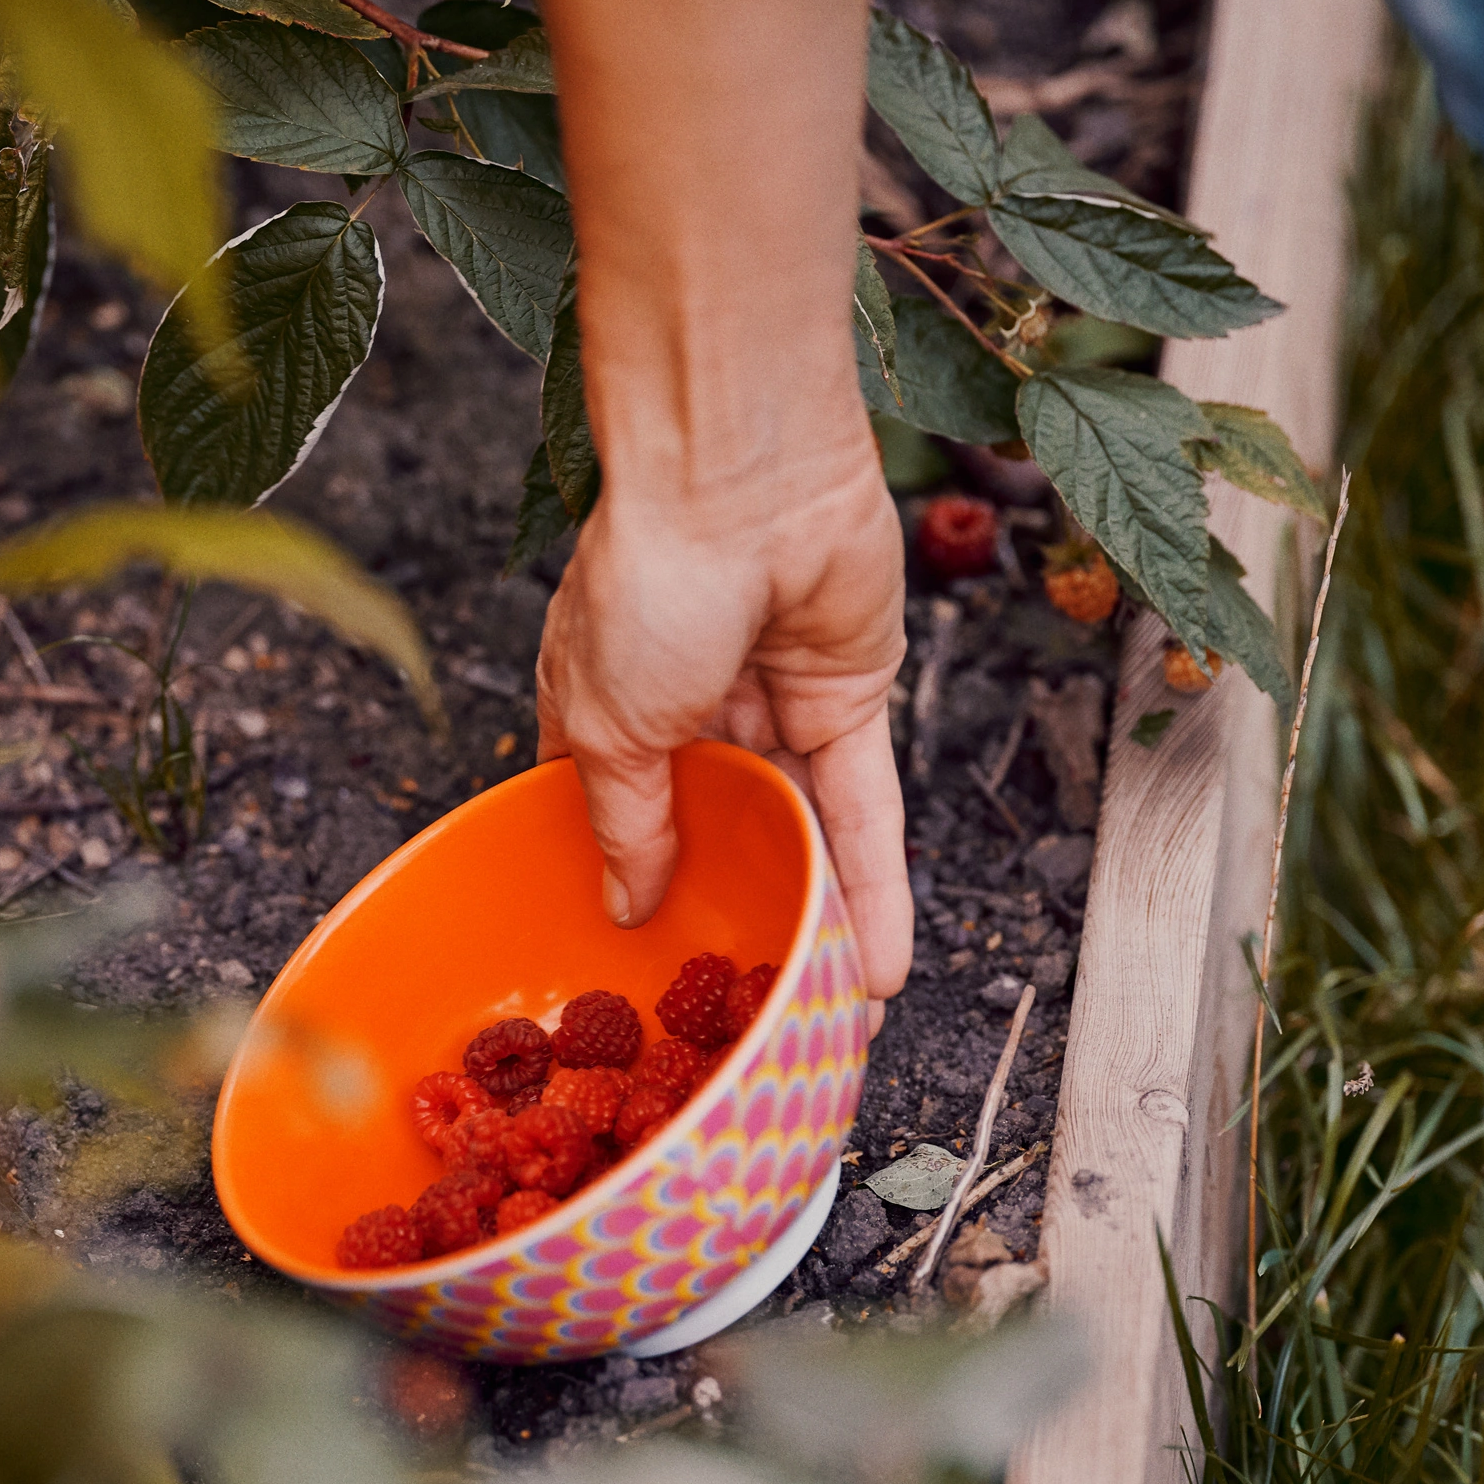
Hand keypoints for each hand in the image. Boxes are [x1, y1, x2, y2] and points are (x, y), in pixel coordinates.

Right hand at [534, 441, 914, 997]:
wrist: (744, 474)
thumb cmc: (649, 580)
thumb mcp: (609, 728)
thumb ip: (628, 824)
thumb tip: (627, 904)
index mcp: (604, 708)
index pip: (614, 815)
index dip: (627, 883)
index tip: (641, 967)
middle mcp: (690, 711)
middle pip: (718, 831)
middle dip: (736, 911)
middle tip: (748, 1003)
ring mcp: (774, 705)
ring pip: (801, 830)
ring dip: (820, 914)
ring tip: (826, 1008)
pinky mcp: (852, 697)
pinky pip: (866, 811)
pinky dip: (877, 885)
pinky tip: (879, 963)